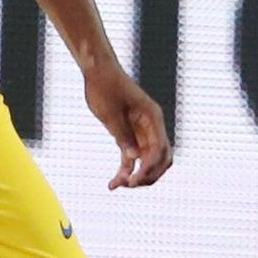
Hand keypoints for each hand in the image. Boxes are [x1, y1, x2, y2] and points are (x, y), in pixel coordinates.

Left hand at [82, 58, 171, 190]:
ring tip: (118, 185)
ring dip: (136, 176)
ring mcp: (142, 132)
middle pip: (160, 159)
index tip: (134, 181)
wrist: (97, 72)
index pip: (160, 149)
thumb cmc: (104, 87)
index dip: (150, 168)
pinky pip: (132, 158)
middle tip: (130, 185)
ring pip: (147, 161)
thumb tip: (135, 158)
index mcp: (153, 118)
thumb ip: (123, 135)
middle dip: (148, 175)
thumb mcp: (111, 113)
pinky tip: (113, 184)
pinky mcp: (129, 135)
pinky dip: (125, 171)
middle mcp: (152, 126)